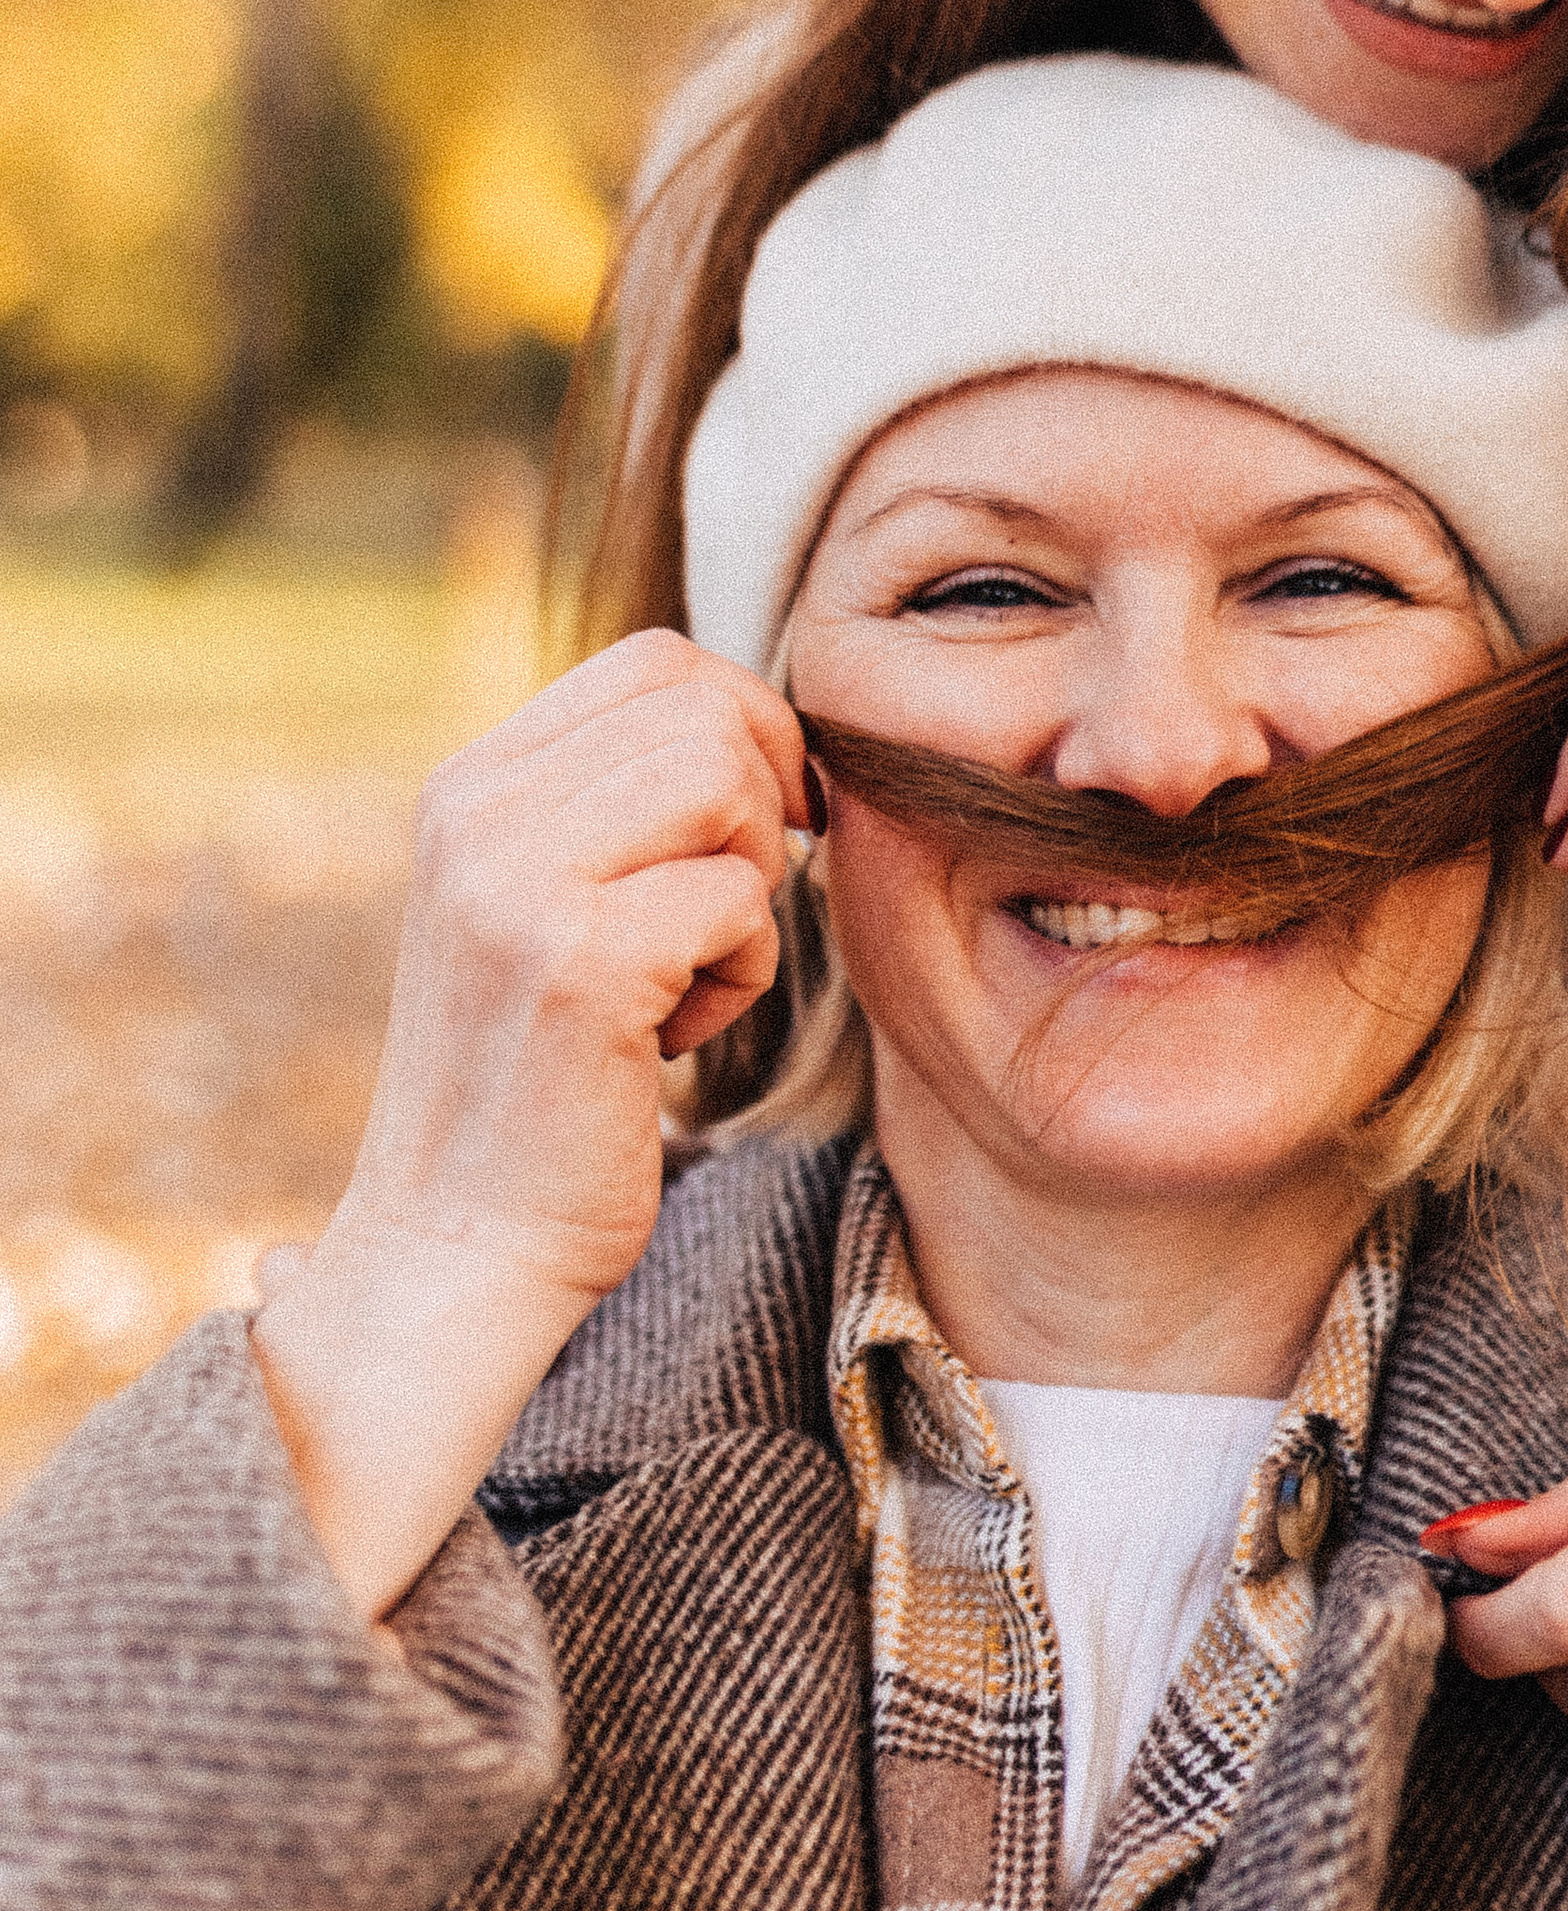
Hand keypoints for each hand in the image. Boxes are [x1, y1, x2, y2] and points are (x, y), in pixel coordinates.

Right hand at [253, 632, 809, 1623]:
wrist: (459, 1248)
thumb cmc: (542, 1084)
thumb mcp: (552, 907)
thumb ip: (619, 806)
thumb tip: (766, 728)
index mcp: (469, 785)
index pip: (656, 662)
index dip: (746, 728)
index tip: (758, 828)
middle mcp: (476, 813)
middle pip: (705, 707)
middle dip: (760, 805)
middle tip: (722, 916)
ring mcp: (517, 883)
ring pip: (727, 782)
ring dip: (749, 885)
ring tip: (689, 974)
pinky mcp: (577, 964)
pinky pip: (739, 898)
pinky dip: (743, 971)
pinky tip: (674, 1038)